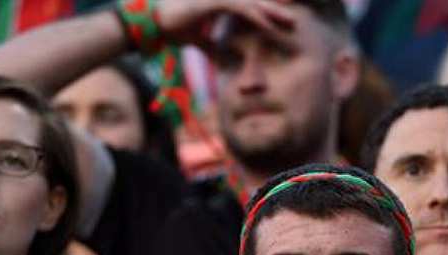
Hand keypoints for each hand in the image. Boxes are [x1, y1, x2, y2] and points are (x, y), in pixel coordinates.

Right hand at [157, 0, 295, 47]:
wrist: (152, 22)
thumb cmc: (171, 26)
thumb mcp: (198, 38)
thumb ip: (211, 44)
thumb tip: (220, 56)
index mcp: (221, 2)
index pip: (250, 6)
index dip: (268, 12)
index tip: (285, 21)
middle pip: (256, 2)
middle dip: (277, 10)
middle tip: (296, 20)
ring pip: (253, 3)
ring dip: (273, 12)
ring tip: (291, 22)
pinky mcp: (214, 1)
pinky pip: (241, 8)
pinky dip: (256, 16)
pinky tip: (269, 24)